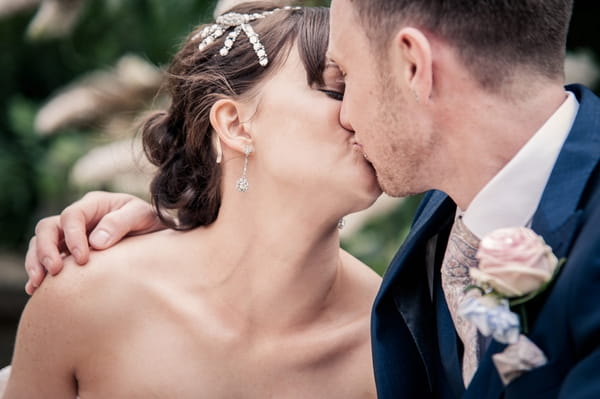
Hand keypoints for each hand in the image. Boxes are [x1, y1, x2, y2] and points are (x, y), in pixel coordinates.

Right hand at [24, 191, 163, 293]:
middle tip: (54, 270)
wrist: (155, 235)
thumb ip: (121, 223)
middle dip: (45, 249)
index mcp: (94, 204)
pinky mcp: (68, 252)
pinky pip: (45, 260)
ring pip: (41, 243)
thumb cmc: (150, 222)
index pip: (72, 216)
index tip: (82, 259)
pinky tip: (35, 289)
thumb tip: (96, 242)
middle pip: (47, 227)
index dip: (72, 237)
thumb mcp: (142, 216)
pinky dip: (38, 273)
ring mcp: (70, 235)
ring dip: (36, 261)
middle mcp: (78, 218)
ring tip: (38, 283)